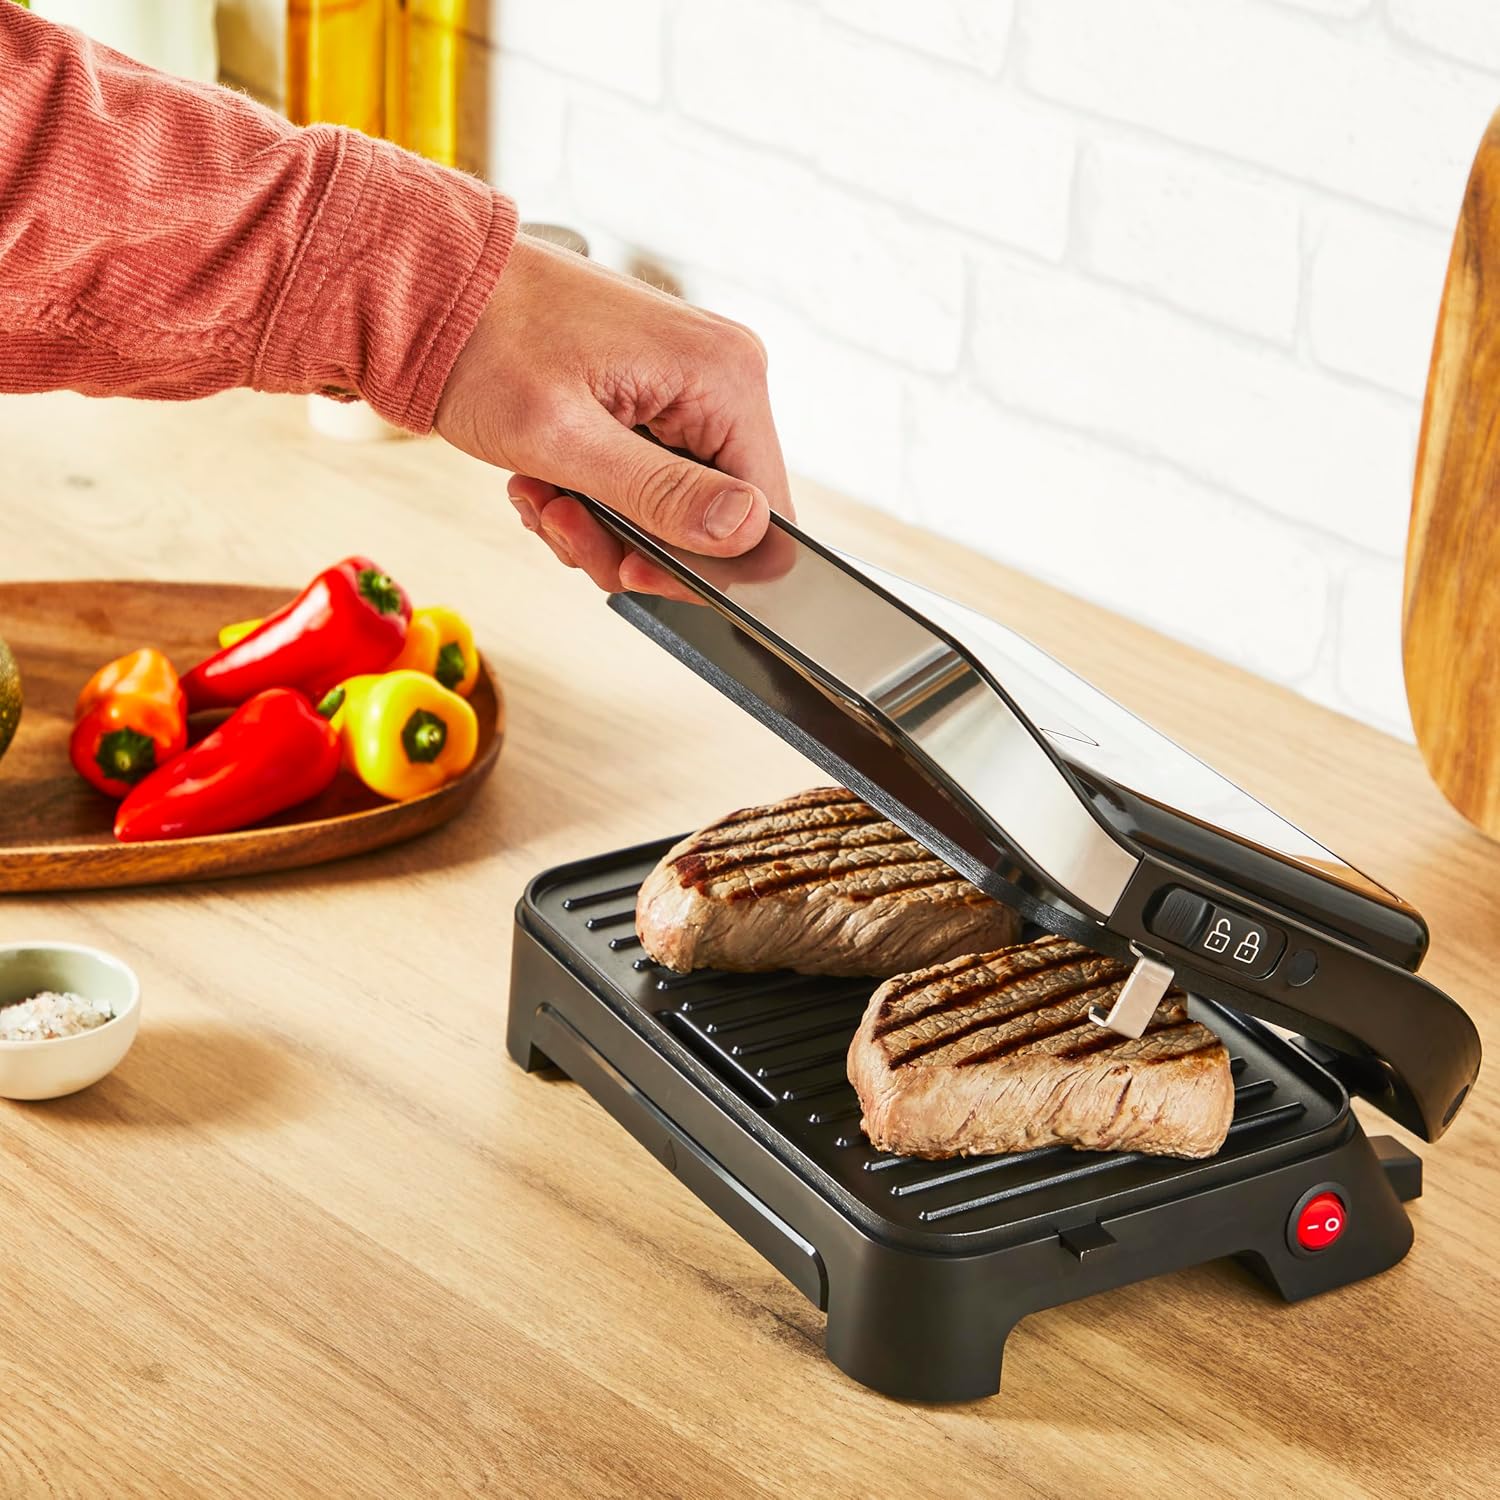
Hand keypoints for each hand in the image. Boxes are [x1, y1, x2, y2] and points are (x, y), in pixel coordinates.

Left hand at [434, 234, 791, 596]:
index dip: (702, 562)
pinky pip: (647, 480)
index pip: (763, 515)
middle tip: (563, 526)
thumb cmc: (483, 342)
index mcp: (724, 376)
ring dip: (602, 525)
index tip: (629, 567)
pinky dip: (592, 499)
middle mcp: (721, 375)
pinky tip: (543, 479)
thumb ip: (662, 493)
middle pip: (715, 518)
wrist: (426, 288)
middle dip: (635, 542)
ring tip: (541, 496)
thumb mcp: (568, 438)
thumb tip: (745, 530)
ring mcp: (687, 384)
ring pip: (675, 509)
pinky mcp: (653, 395)